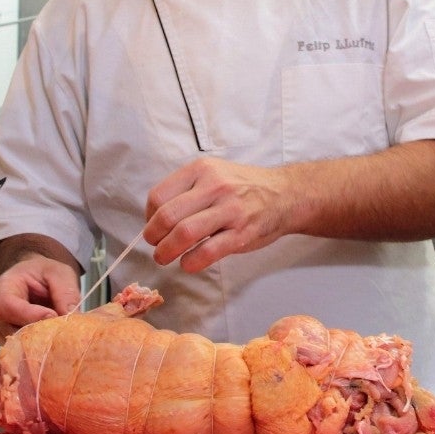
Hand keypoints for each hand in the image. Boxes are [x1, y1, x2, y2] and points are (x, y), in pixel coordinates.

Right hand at [0, 255, 81, 344]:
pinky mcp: (10, 343)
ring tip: (59, 340)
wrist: (36, 279)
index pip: (8, 305)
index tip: (53, 317)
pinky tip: (53, 347)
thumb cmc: (43, 273)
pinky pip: (20, 353)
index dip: (30, 314)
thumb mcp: (59, 273)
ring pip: (16, 346)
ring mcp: (0, 330)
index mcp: (4, 288)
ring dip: (38, 345)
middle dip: (38, 334)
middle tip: (61, 333)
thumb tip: (71, 316)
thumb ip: (65, 292)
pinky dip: (37, 352)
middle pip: (10, 330)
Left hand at [143, 157, 291, 272]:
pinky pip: (208, 251)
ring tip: (164, 257)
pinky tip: (188, 263)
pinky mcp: (242, 234)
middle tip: (155, 245)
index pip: (159, 195)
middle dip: (153, 236)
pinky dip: (191, 262)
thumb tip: (155, 218)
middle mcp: (214, 186)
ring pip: (184, 233)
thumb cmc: (243, 187)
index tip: (154, 226)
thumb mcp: (213, 173)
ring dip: (166, 251)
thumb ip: (186, 190)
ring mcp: (229, 210)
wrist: (285, 194)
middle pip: (167, 215)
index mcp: (201, 170)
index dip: (149, 216)